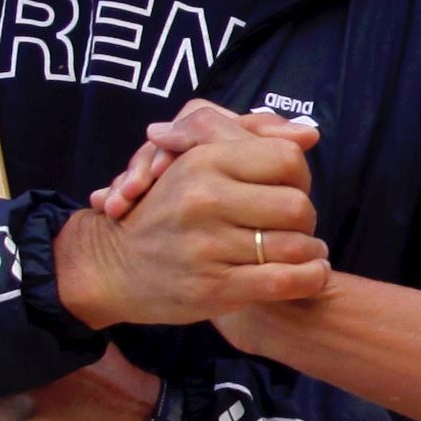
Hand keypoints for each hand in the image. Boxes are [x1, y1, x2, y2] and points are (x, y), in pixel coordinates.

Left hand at [0, 345, 157, 420]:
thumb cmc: (130, 400)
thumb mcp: (98, 358)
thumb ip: (64, 351)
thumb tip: (37, 342)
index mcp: (52, 351)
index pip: (4, 362)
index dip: (12, 380)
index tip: (25, 390)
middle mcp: (36, 376)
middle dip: (7, 406)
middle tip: (32, 417)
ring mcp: (31, 409)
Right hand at [56, 106, 329, 326]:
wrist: (109, 264)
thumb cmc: (163, 209)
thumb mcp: (193, 159)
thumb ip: (247, 138)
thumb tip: (310, 134)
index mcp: (204, 160)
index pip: (287, 159)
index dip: (299, 177)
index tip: (288, 191)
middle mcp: (204, 199)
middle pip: (297, 205)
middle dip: (306, 218)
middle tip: (296, 227)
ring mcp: (207, 245)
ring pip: (295, 246)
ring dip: (311, 252)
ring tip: (308, 253)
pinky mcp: (213, 287)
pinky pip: (283, 281)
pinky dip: (309, 278)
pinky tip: (311, 274)